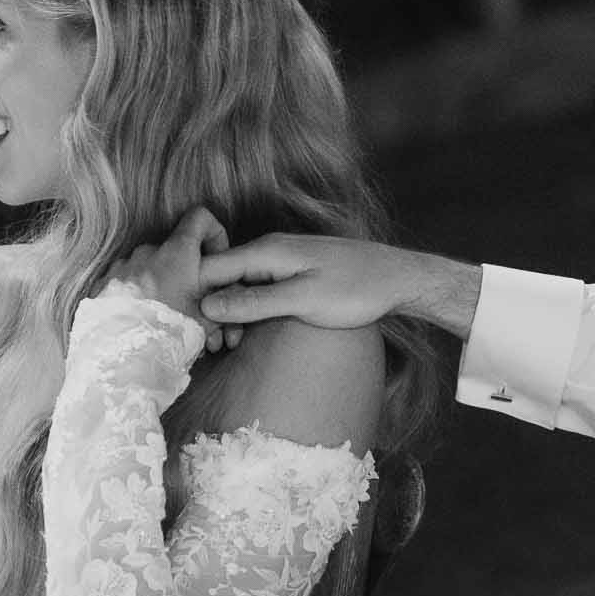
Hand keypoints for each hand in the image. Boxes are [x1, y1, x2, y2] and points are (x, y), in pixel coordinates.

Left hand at [107, 207, 243, 352]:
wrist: (122, 359)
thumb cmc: (168, 336)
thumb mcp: (208, 317)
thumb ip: (223, 296)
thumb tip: (232, 290)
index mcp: (176, 253)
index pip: (200, 217)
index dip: (214, 233)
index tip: (216, 260)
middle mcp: (147, 252)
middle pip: (176, 252)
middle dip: (189, 277)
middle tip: (195, 310)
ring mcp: (122, 267)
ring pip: (152, 271)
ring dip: (164, 290)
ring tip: (168, 324)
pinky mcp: (104, 284)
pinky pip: (129, 283)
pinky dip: (140, 297)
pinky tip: (144, 324)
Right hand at [200, 237, 481, 337]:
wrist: (398, 278)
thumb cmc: (356, 290)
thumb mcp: (303, 301)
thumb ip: (255, 303)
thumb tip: (208, 305)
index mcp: (266, 250)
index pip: (208, 268)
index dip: (197, 300)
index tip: (201, 332)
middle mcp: (267, 248)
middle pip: (219, 276)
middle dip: (210, 310)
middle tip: (218, 347)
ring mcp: (278, 258)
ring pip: (236, 284)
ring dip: (229, 313)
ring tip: (231, 346)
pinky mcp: (290, 270)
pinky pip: (255, 286)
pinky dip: (247, 309)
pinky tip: (249, 333)